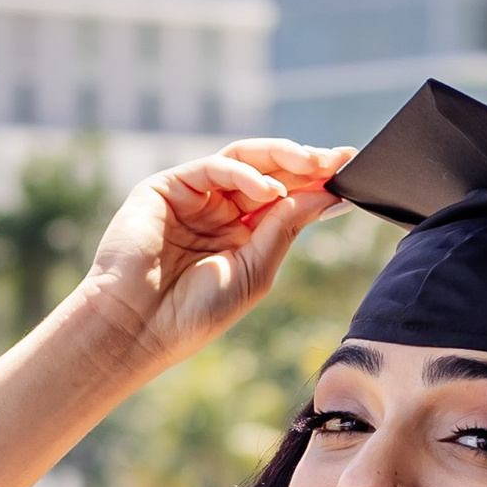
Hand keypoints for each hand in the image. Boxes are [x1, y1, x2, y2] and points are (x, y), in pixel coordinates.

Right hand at [73, 138, 353, 374]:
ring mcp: (193, 196)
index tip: (350, 174)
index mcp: (241, 234)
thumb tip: (326, 194)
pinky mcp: (166, 187)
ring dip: (280, 158)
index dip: (316, 183)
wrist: (136, 328)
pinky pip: (212, 167)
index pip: (285, 197)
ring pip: (243, 159)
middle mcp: (218, 210)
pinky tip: (266, 190)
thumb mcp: (255, 271)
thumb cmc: (193, 313)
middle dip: (305, 162)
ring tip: (311, 165)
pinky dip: (242, 173)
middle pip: (268, 171)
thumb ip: (284, 228)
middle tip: (338, 159)